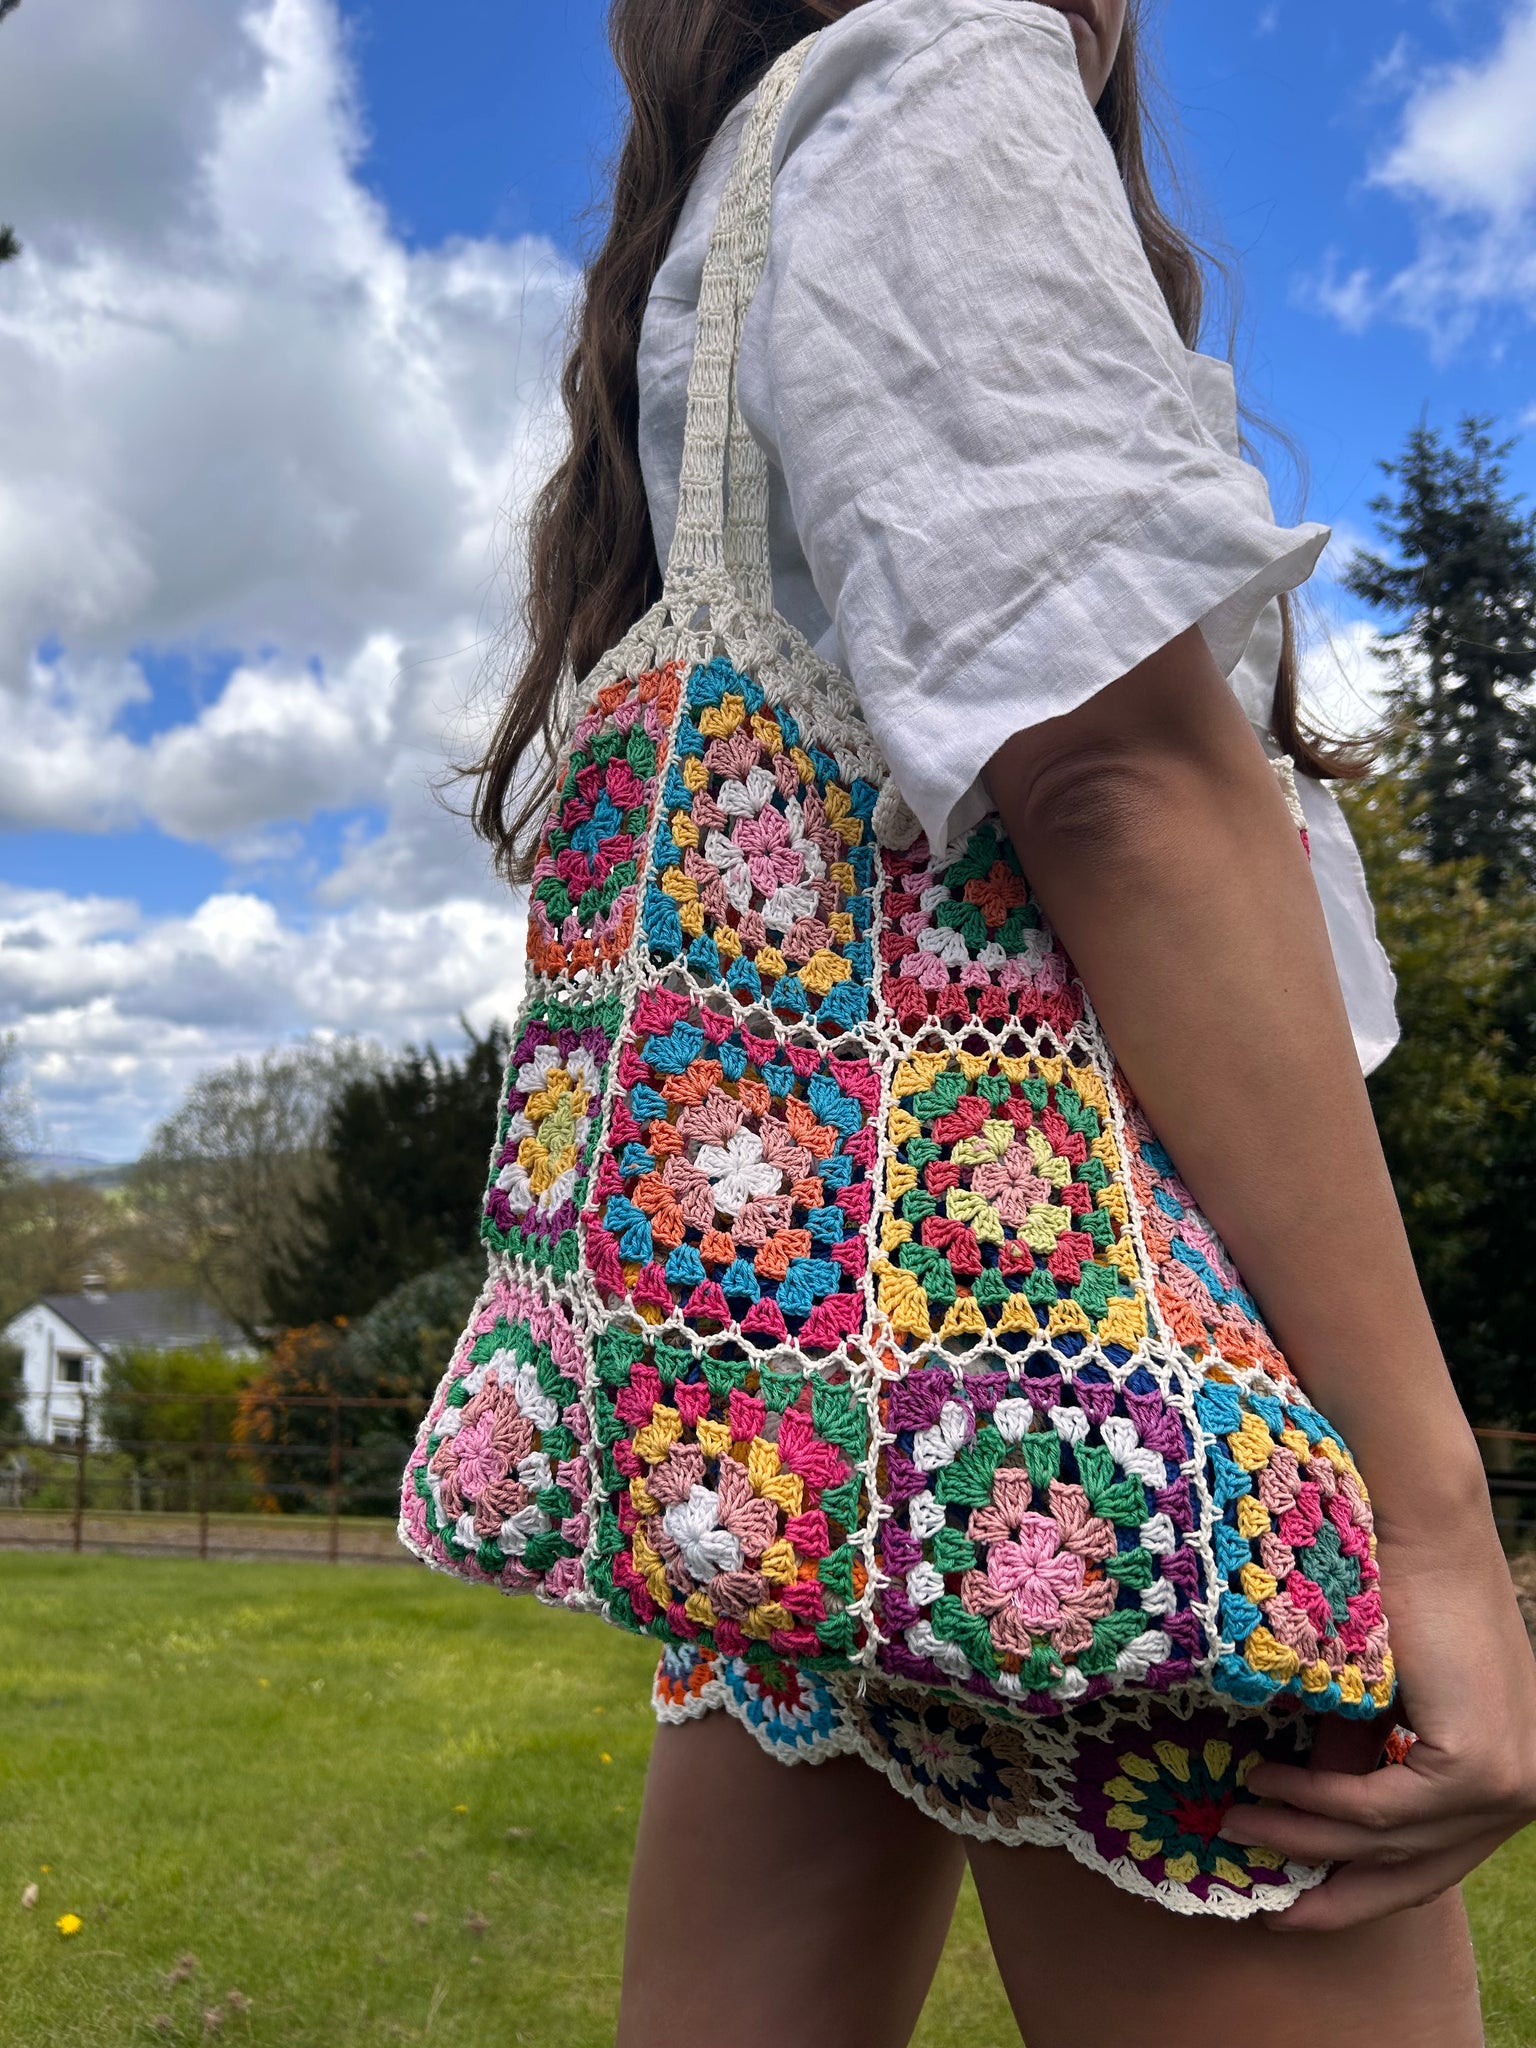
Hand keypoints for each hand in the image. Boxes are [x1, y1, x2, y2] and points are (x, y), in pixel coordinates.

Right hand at [1220, 1518, 1535, 1930]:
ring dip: (1304, 1837)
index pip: (1435, 1856)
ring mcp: (1511, 1783)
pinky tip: (1267, 1784)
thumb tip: (1313, 1820)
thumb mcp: (1381, 1697)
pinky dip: (1318, 1804)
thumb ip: (1362, 1760)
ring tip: (1236, 1820)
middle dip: (1337, 1894)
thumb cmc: (1395, 1588)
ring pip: (1390, 1841)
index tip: (1297, 1906)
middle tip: (1268, 1907)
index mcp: (1508, 1770)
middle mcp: (1524, 1788)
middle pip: (1419, 1869)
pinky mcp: (1481, 1768)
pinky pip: (1381, 1809)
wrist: (1418, 1524)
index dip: (1362, 1888)